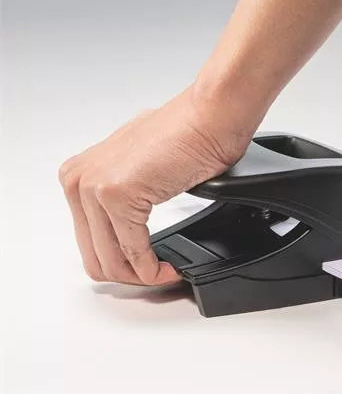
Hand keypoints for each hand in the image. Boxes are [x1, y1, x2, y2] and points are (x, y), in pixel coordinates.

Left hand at [59, 85, 251, 284]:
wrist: (210, 117)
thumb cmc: (187, 134)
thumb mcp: (141, 170)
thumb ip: (124, 197)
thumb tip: (126, 229)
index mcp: (79, 175)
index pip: (88, 241)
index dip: (120, 263)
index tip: (147, 266)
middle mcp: (78, 181)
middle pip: (95, 257)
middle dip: (130, 276)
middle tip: (158, 275)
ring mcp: (94, 188)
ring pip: (111, 261)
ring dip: (142, 276)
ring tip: (166, 271)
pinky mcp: (118, 195)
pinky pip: (134, 251)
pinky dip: (153, 268)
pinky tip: (169, 265)